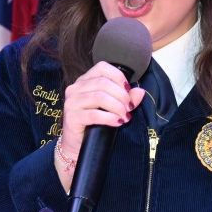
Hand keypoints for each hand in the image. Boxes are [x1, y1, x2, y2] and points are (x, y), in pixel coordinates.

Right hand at [58, 62, 145, 188]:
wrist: (77, 144)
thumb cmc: (95, 123)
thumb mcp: (113, 107)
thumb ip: (126, 98)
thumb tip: (140, 91)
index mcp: (84, 80)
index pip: (102, 67)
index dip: (118, 76)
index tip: (128, 90)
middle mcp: (75, 88)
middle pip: (103, 83)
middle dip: (121, 95)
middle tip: (130, 108)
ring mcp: (71, 102)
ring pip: (99, 97)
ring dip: (117, 107)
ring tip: (125, 116)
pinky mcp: (71, 117)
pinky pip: (94, 114)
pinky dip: (109, 118)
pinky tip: (118, 122)